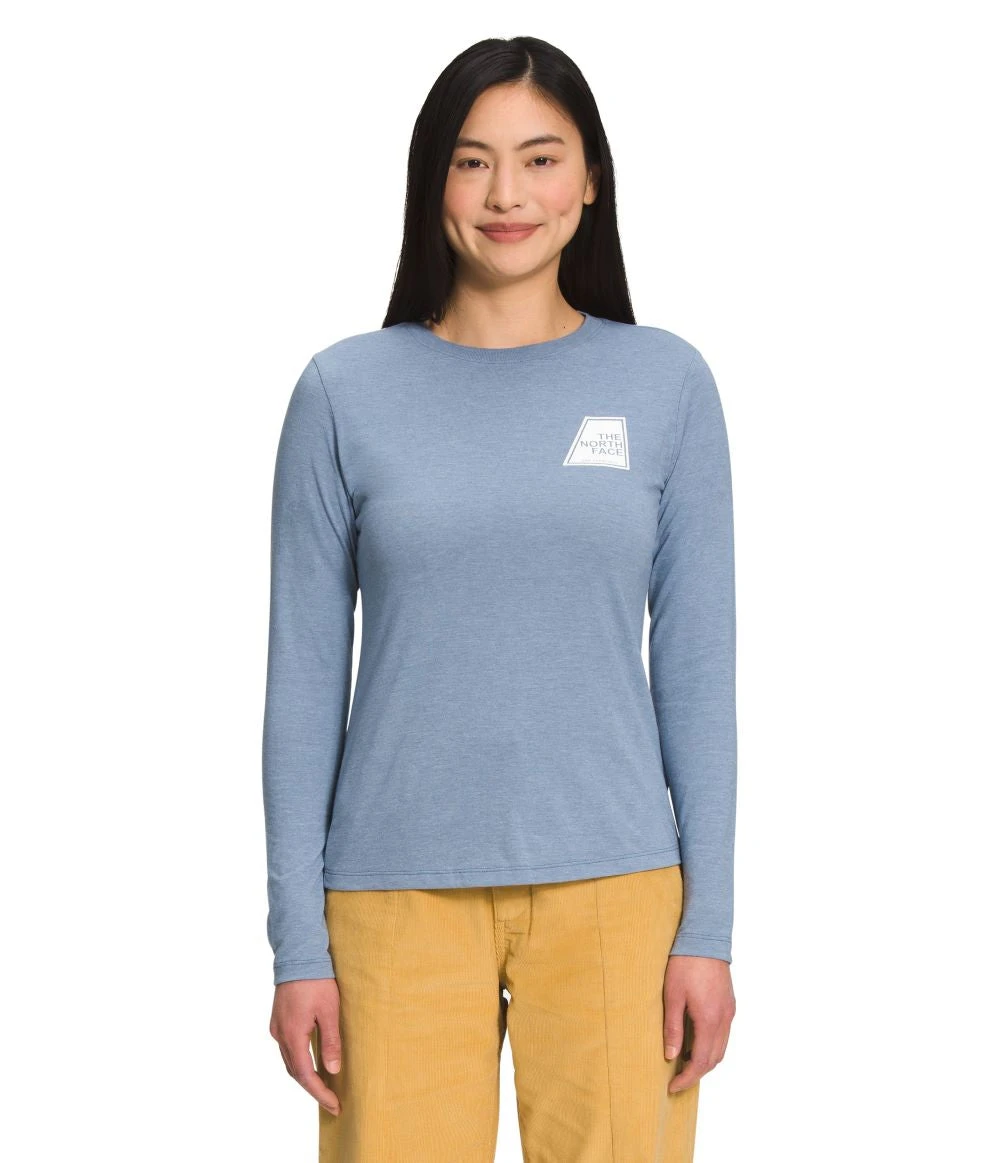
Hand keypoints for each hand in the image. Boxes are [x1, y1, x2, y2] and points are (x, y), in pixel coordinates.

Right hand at [270, 978, 342, 1115]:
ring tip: (324, 1088)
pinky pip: (288, 1050)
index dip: (320, 1093)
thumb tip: (332, 1071)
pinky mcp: (278, 1021)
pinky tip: (312, 1063)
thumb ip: (331, 1041)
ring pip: (290, 1062)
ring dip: (305, 1077)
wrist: (297, 956)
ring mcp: (277, 1028)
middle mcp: (281, 1035)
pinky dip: (299, 1062)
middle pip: (295, 1072)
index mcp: (293, 1035)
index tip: (335, 1106)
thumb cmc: (316, 981)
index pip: (306, 1075)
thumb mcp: (329, 1010)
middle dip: (314, 1089)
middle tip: (332, 1102)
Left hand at [662, 955, 735, 1092]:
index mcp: (709, 1020)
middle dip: (696, 1073)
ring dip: (705, 1060)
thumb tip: (671, 1056)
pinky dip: (711, 1045)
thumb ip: (673, 1028)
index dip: (687, 1078)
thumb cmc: (685, 964)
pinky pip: (723, 1034)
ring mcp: (729, 1012)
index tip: (673, 1087)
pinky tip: (695, 1041)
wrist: (705, 938)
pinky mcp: (729, 1004)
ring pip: (721, 1048)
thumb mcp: (672, 996)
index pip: (701, 1062)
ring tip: (683, 1062)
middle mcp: (724, 1020)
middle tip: (677, 1079)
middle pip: (714, 1059)